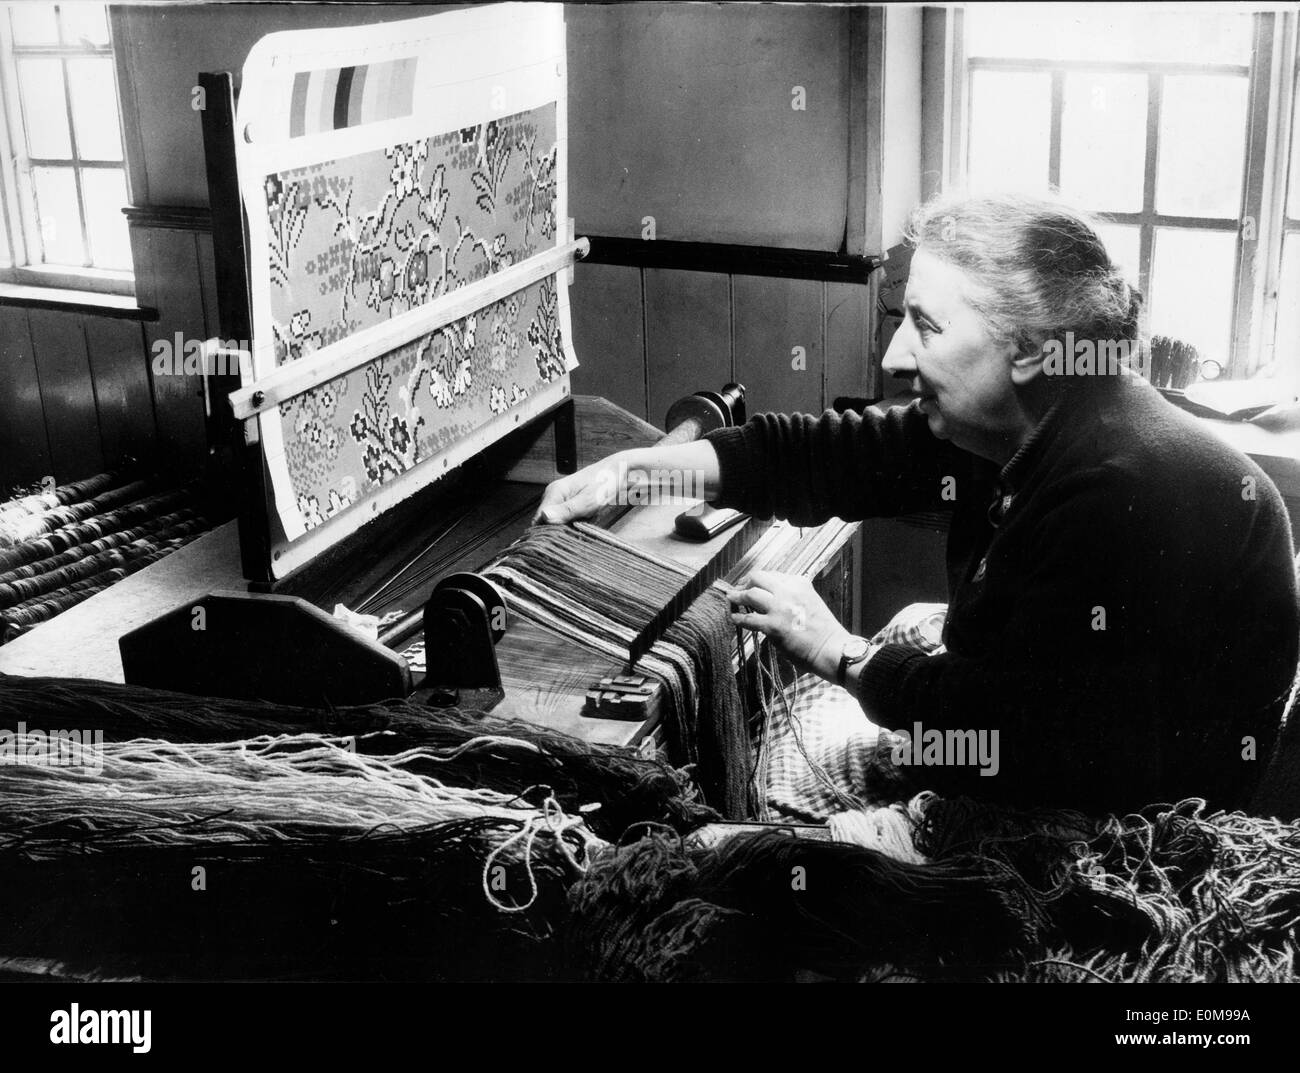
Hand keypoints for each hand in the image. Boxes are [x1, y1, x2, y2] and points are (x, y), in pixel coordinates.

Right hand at [534, 453, 628, 523]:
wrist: (618, 472)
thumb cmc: (605, 482)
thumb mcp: (588, 500)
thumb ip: (566, 510)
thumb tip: (545, 517)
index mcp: (555, 492)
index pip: (538, 519)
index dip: (547, 531)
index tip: (561, 536)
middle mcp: (554, 495)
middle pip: (548, 522)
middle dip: (562, 529)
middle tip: (579, 527)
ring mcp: (561, 499)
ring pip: (559, 522)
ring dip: (572, 526)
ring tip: (587, 520)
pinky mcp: (569, 503)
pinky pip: (568, 519)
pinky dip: (578, 522)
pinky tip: (588, 518)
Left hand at [727, 569, 850, 680]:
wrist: (831, 649)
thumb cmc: (823, 630)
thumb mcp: (811, 601)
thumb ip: (794, 595)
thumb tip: (773, 598)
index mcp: (800, 583)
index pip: (772, 575)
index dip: (759, 580)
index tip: (752, 584)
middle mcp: (789, 591)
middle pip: (757, 577)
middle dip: (745, 582)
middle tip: (739, 589)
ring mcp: (780, 607)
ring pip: (750, 594)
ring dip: (737, 596)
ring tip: (730, 599)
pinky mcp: (773, 626)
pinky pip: (748, 618)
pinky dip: (738, 618)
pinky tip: (734, 618)